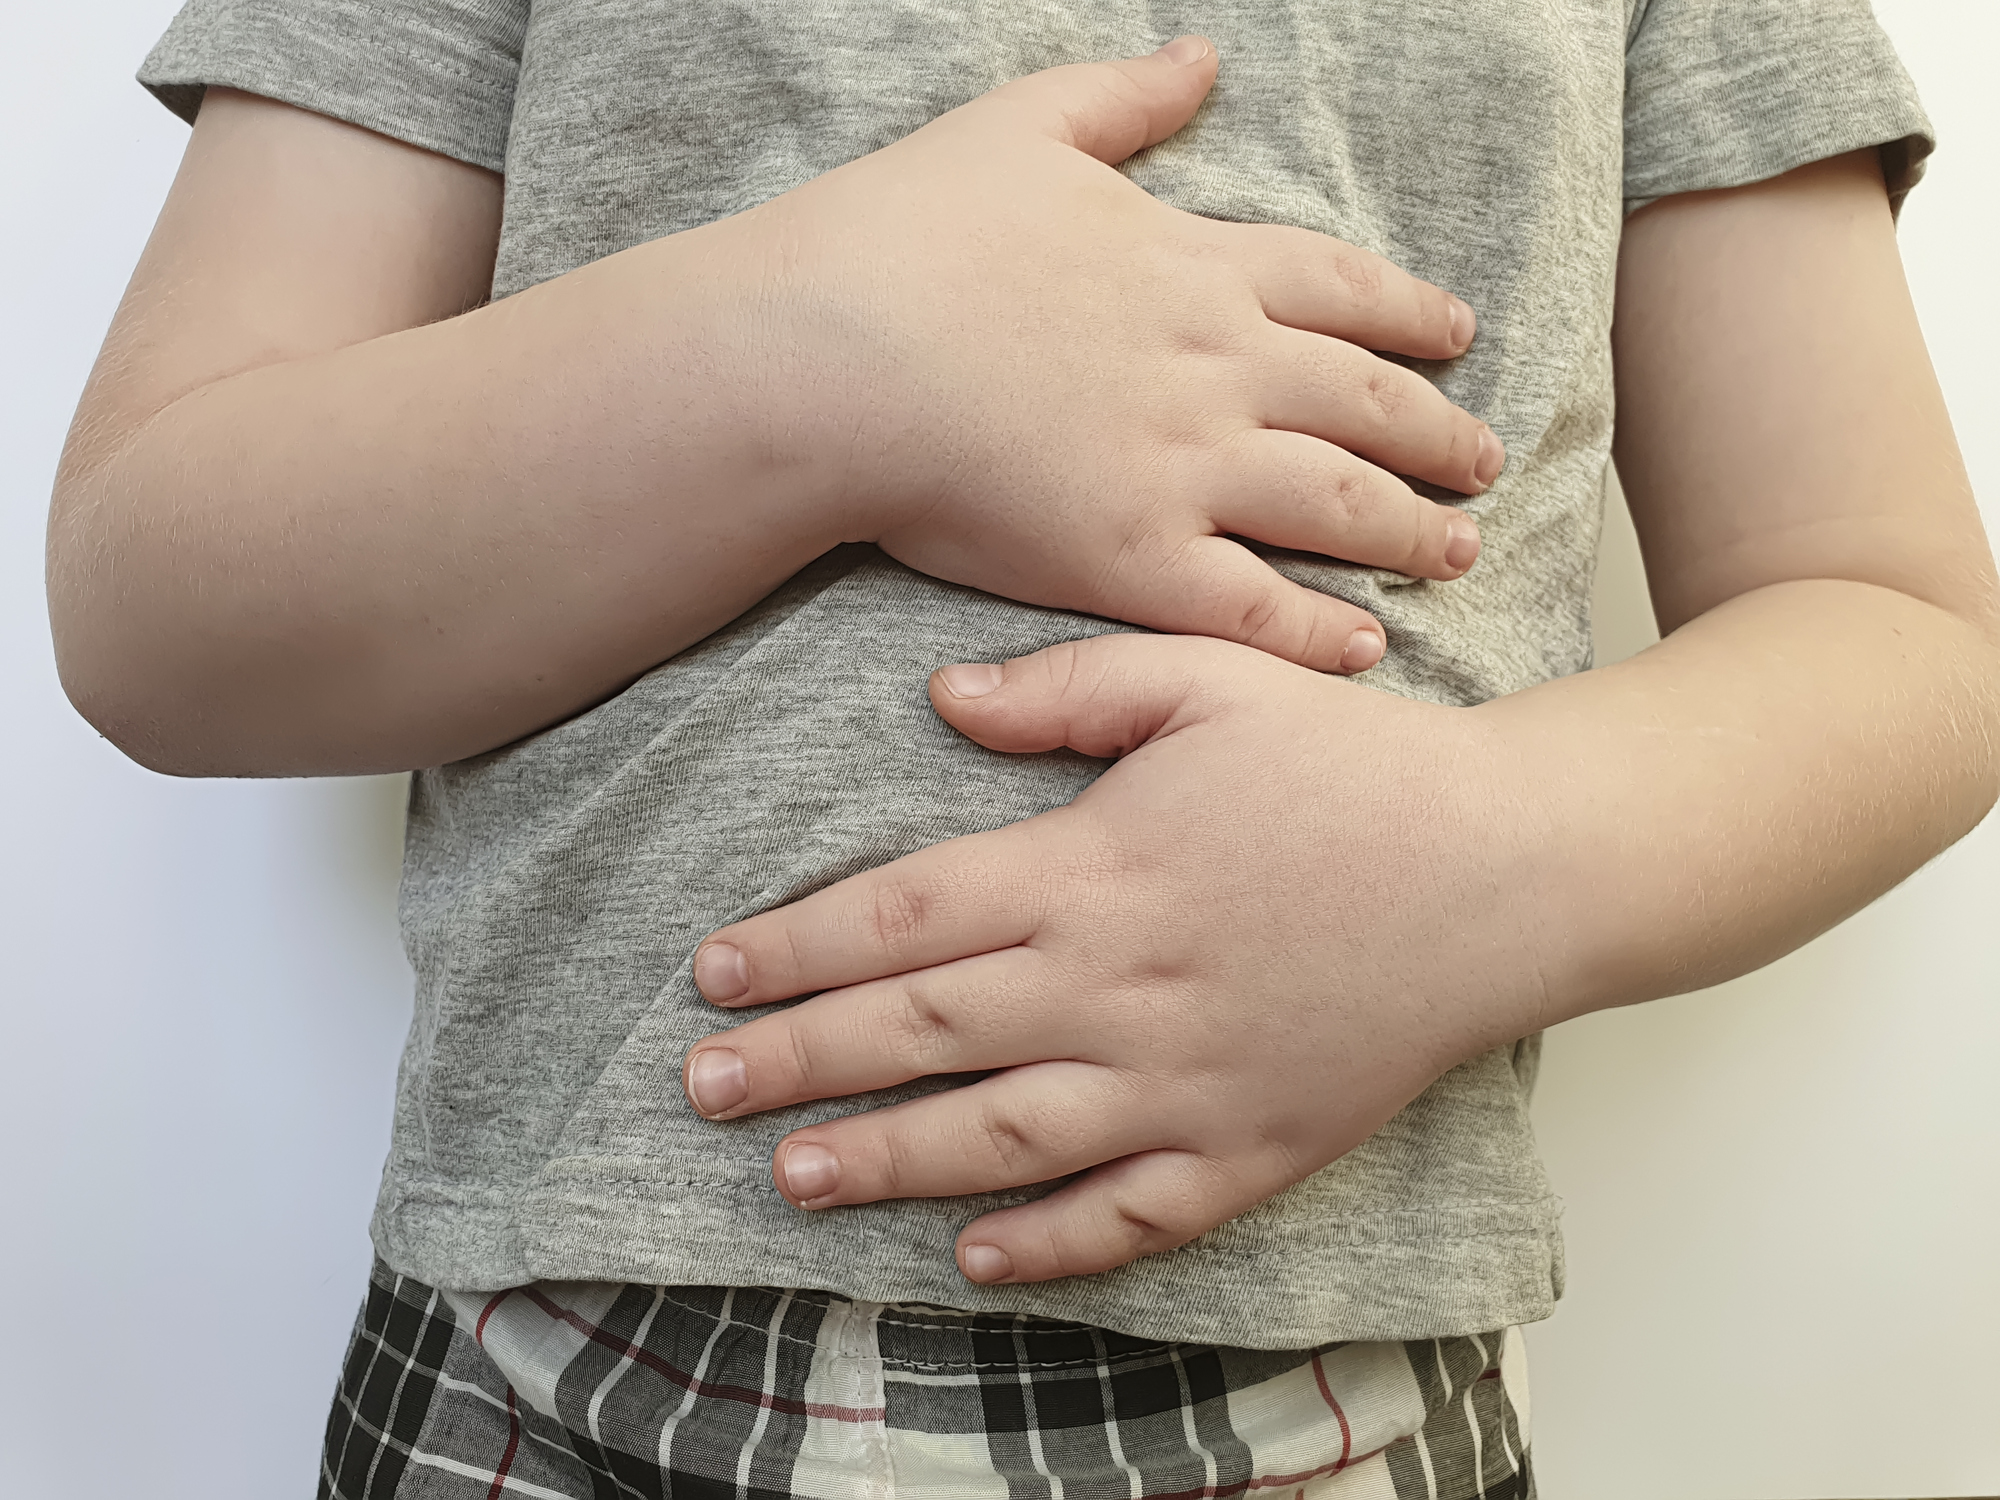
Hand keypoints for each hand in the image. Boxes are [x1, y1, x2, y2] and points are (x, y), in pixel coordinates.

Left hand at [678, 636, 1553, 1281]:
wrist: (1509, 871)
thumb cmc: (1355, 768)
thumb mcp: (1209, 684)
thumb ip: (1066, 690)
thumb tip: (941, 699)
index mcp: (1093, 869)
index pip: (903, 919)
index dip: (796, 949)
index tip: (713, 976)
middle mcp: (1117, 987)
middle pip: (921, 1035)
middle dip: (799, 1063)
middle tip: (702, 1089)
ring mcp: (1181, 1083)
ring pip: (999, 1139)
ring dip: (885, 1161)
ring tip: (793, 1178)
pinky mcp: (1250, 1149)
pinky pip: (1129, 1217)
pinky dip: (1046, 1243)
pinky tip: (971, 1254)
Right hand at [750, 39, 1501, 673]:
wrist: (831, 353)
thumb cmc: (907, 236)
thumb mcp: (1025, 125)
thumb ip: (1125, 97)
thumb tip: (1201, 57)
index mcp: (1195, 267)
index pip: (1339, 288)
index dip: (1408, 311)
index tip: (1458, 334)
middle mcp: (1216, 367)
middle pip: (1365, 401)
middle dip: (1439, 431)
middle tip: (1487, 456)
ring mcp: (1184, 467)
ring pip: (1338, 505)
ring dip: (1412, 531)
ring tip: (1463, 551)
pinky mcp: (1134, 560)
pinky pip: (1256, 607)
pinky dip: (1319, 631)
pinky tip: (1367, 646)